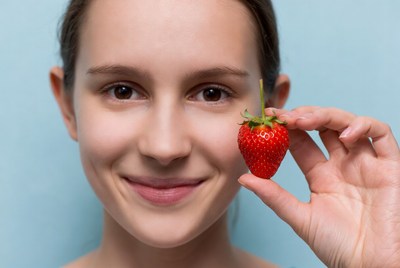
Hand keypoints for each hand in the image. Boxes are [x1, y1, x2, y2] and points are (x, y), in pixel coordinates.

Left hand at [238, 106, 399, 266]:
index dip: (286, 128)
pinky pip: (381, 134)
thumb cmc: (338, 246)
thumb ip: (274, 196)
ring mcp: (366, 163)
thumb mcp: (301, 217)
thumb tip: (243, 178)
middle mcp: (343, 165)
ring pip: (347, 123)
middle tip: (284, 117)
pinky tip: (343, 134)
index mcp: (322, 175)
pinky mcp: (390, 166)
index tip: (268, 118)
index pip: (302, 142)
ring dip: (325, 115)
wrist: (372, 266)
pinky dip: (363, 126)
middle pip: (323, 127)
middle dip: (303, 116)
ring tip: (304, 120)